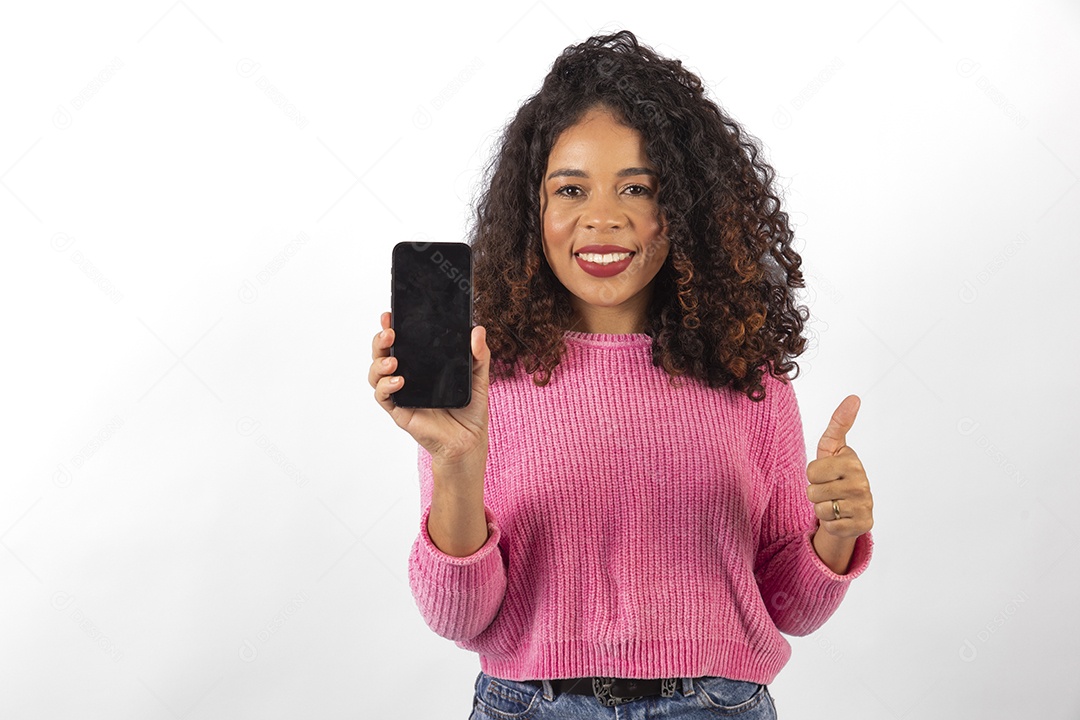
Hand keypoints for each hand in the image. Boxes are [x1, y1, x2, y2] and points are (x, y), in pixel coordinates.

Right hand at [369, 311, 491, 462]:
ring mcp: (402, 393)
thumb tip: (478, 330)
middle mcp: (407, 375)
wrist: (469, 440)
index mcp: (422, 364)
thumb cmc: (470, 408)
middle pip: (382, 353)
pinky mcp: (400, 411)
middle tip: (389, 332)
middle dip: (380, 340)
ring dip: (379, 363)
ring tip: (393, 360)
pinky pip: (384, 397)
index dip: (392, 327)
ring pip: (376, 374)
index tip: (391, 314)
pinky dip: (386, 386)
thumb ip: (479, 354)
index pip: (402, 342)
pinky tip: (398, 381)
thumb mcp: (478, 376)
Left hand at [806, 395, 873, 539]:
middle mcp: (862, 483)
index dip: (813, 474)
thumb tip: (854, 397)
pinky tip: (841, 516)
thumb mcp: (832, 448)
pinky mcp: (863, 525)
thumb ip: (839, 423)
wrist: (849, 506)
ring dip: (822, 508)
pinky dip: (831, 523)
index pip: (812, 471)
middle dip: (815, 492)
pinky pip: (831, 526)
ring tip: (834, 502)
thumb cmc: (835, 473)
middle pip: (813, 491)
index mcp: (852, 461)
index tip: (827, 471)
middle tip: (829, 489)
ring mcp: (865, 505)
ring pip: (820, 510)